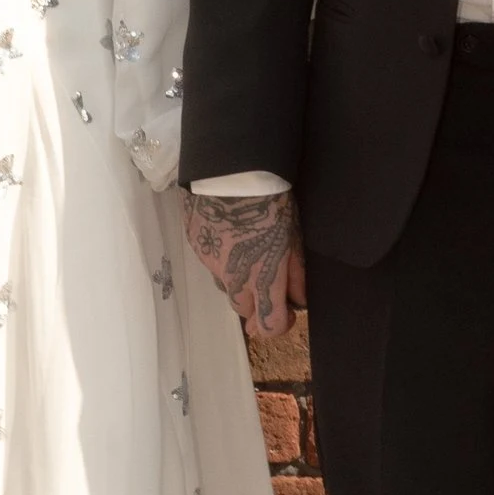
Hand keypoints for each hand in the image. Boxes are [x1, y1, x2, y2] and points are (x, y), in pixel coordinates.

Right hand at [179, 187, 302, 342]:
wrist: (231, 169)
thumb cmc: (271, 201)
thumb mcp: (293, 236)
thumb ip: (295, 273)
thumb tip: (299, 300)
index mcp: (262, 278)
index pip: (269, 325)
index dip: (280, 324)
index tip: (287, 311)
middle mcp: (232, 278)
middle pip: (243, 308)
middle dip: (256, 301)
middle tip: (266, 277)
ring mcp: (209, 262)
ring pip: (224, 284)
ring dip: (237, 278)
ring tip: (246, 248)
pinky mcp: (194, 244)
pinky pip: (210, 261)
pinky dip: (221, 256)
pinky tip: (229, 233)